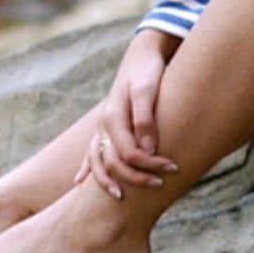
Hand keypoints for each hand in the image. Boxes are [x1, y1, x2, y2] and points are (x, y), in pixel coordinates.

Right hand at [75, 29, 180, 198]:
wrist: (142, 55)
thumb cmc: (148, 71)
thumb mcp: (148, 89)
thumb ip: (145, 119)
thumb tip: (146, 151)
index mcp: (113, 117)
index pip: (129, 153)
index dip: (149, 165)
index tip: (173, 168)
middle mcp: (104, 124)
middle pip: (113, 162)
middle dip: (135, 177)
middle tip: (160, 185)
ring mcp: (102, 127)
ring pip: (97, 160)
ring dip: (107, 180)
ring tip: (120, 197)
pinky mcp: (106, 127)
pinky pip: (92, 152)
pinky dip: (87, 168)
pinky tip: (80, 182)